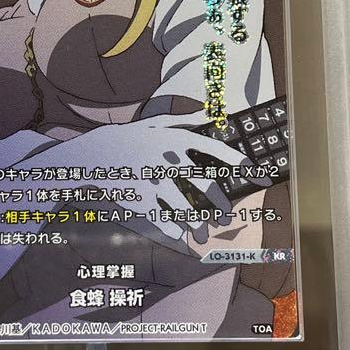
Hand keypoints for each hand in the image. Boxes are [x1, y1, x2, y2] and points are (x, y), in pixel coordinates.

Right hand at [55, 111, 250, 251]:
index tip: (257, 173)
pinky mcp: (140, 198)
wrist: (92, 154)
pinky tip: (179, 237)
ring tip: (204, 233)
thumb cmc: (126, 139)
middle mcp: (168, 159)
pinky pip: (163, 219)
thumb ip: (179, 119)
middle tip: (226, 215)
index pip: (216, 150)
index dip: (240, 162)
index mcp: (174, 139)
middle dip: (220, 204)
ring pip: (187, 208)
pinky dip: (173, 231)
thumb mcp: (151, 124)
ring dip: (199, 224)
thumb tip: (205, 113)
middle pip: (205, 186)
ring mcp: (154, 180)